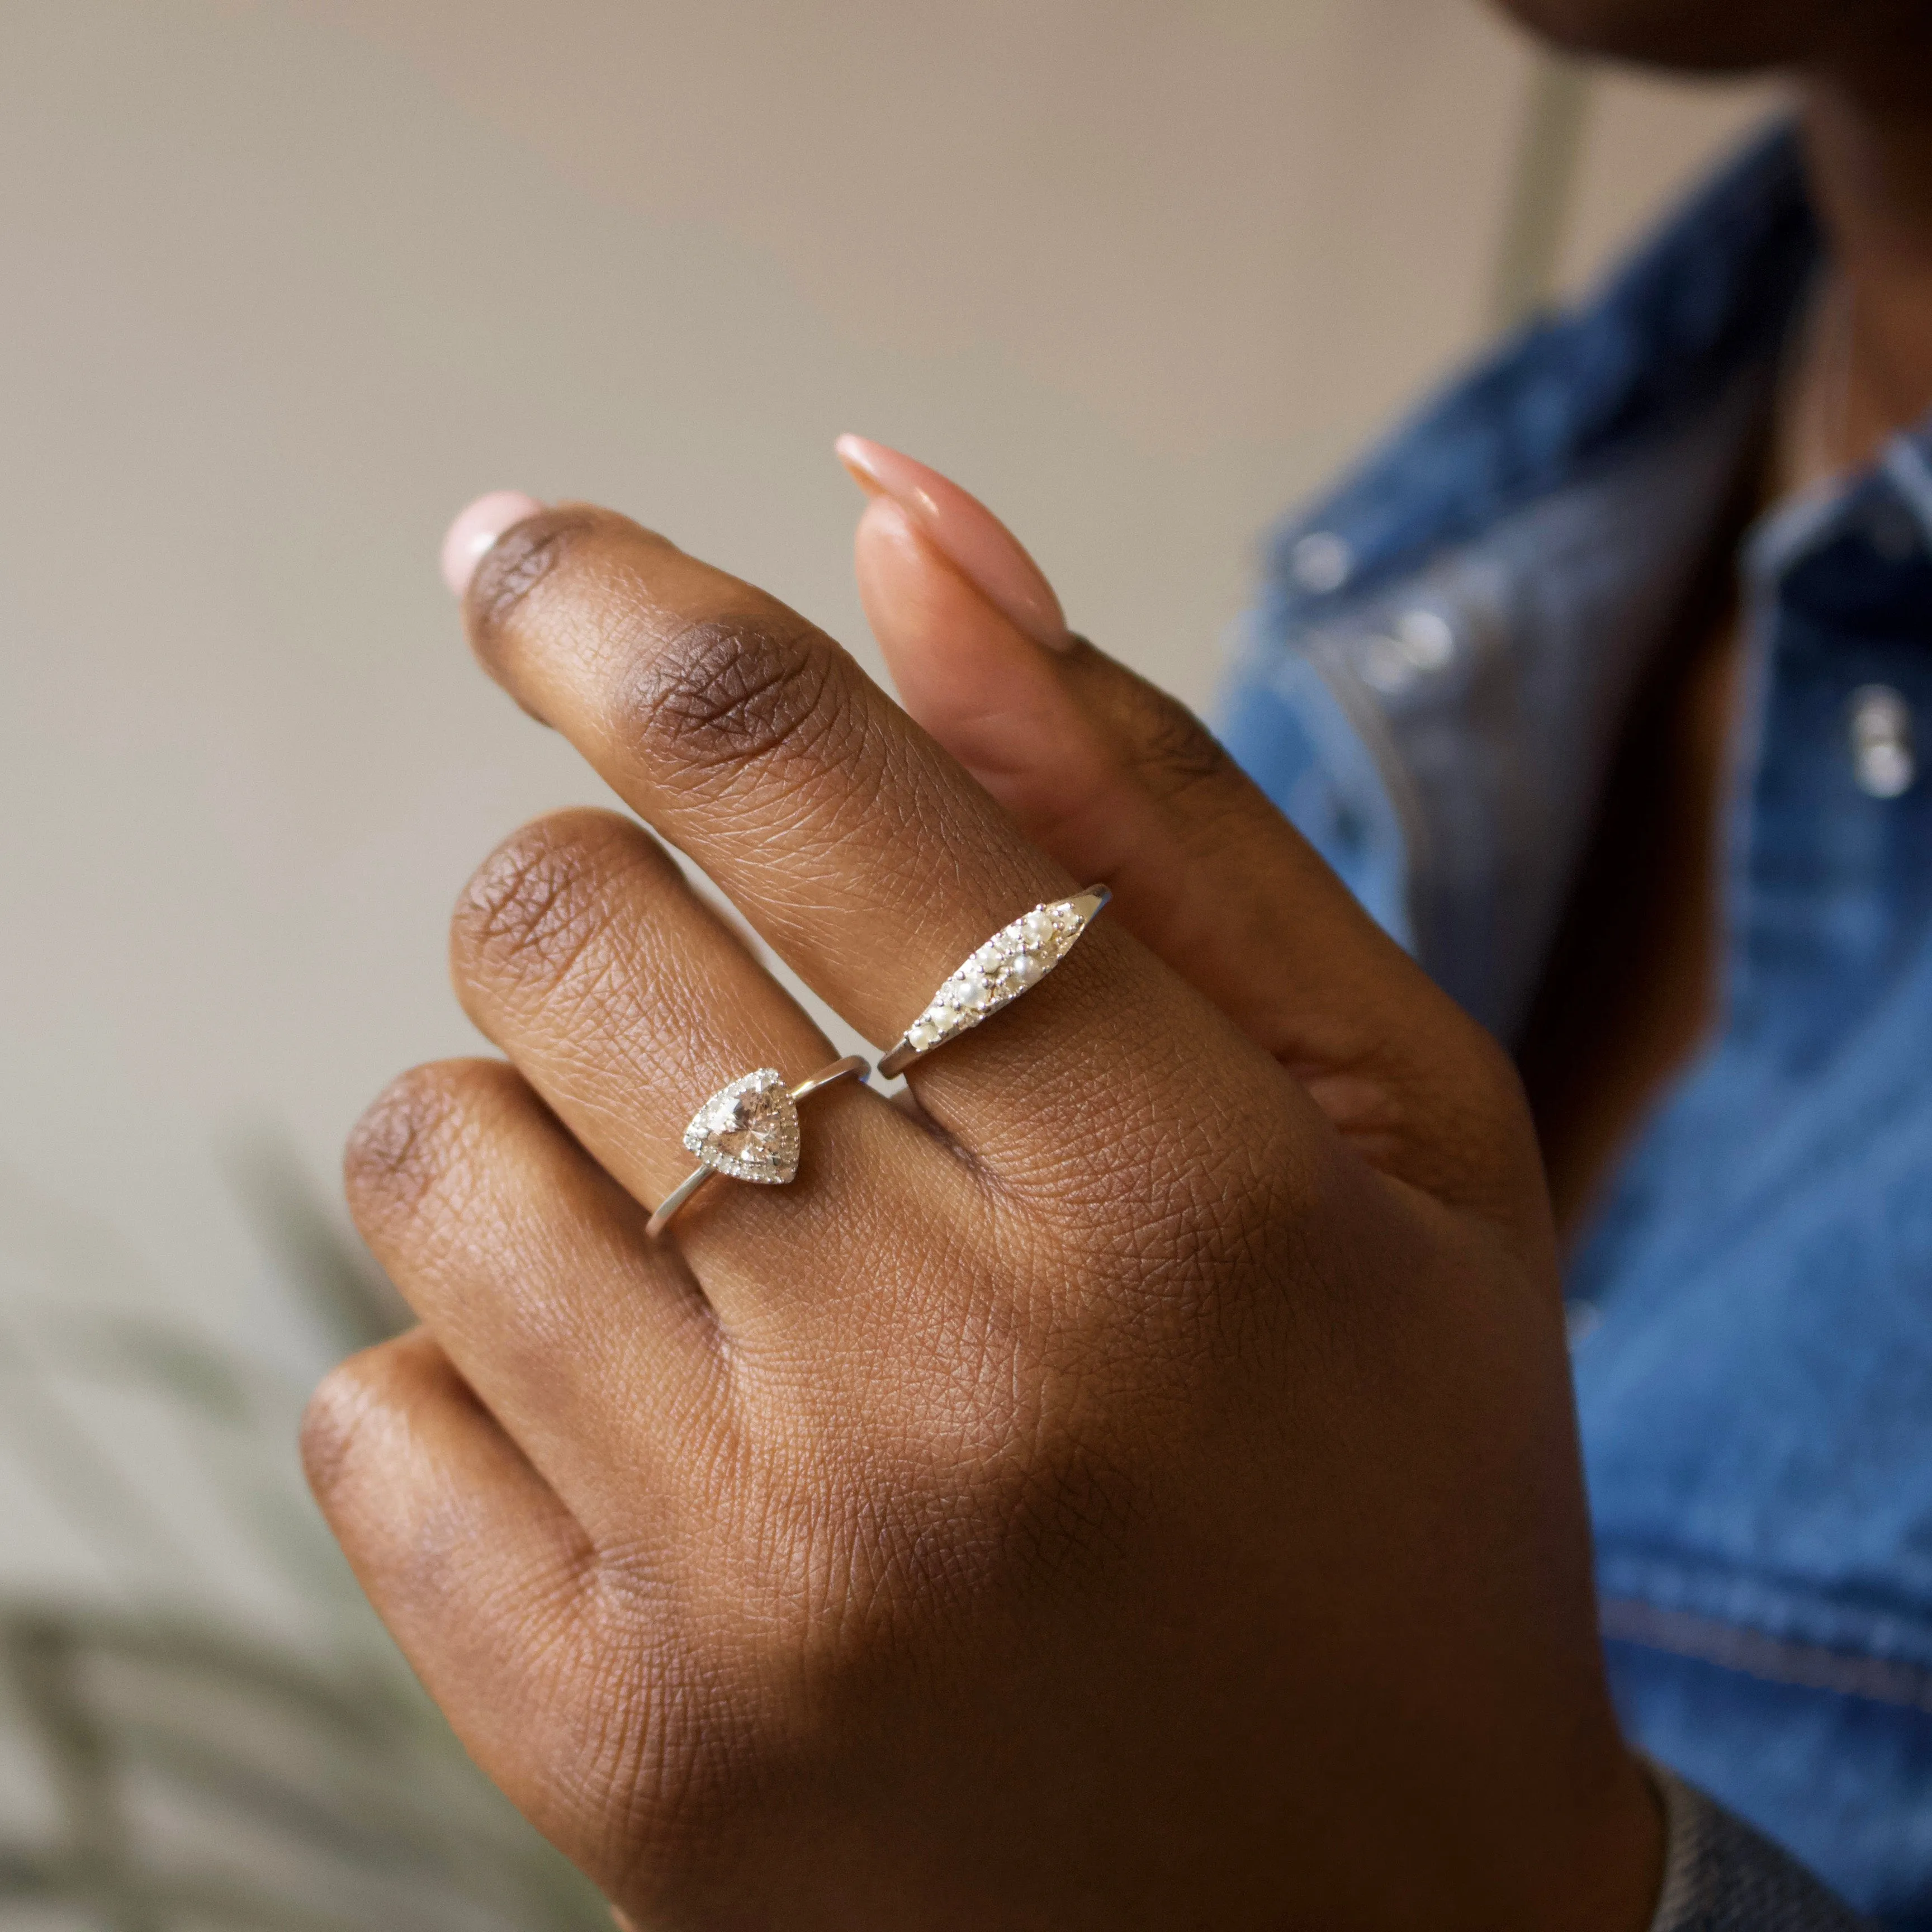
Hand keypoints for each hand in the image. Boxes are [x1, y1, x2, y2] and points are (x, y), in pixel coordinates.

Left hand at [307, 464, 1659, 1929]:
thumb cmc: (1393, 1484)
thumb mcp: (1382, 1118)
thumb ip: (1141, 798)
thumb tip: (892, 514)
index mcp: (1173, 1188)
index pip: (782, 764)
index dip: (610, 607)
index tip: (524, 557)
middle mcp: (942, 1376)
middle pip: (557, 925)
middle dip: (620, 907)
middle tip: (756, 1018)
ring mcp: (749, 1583)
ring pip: (427, 1147)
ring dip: (549, 1136)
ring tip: (737, 1252)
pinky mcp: (607, 1746)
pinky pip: (372, 1405)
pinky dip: (483, 1369)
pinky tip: (669, 1439)